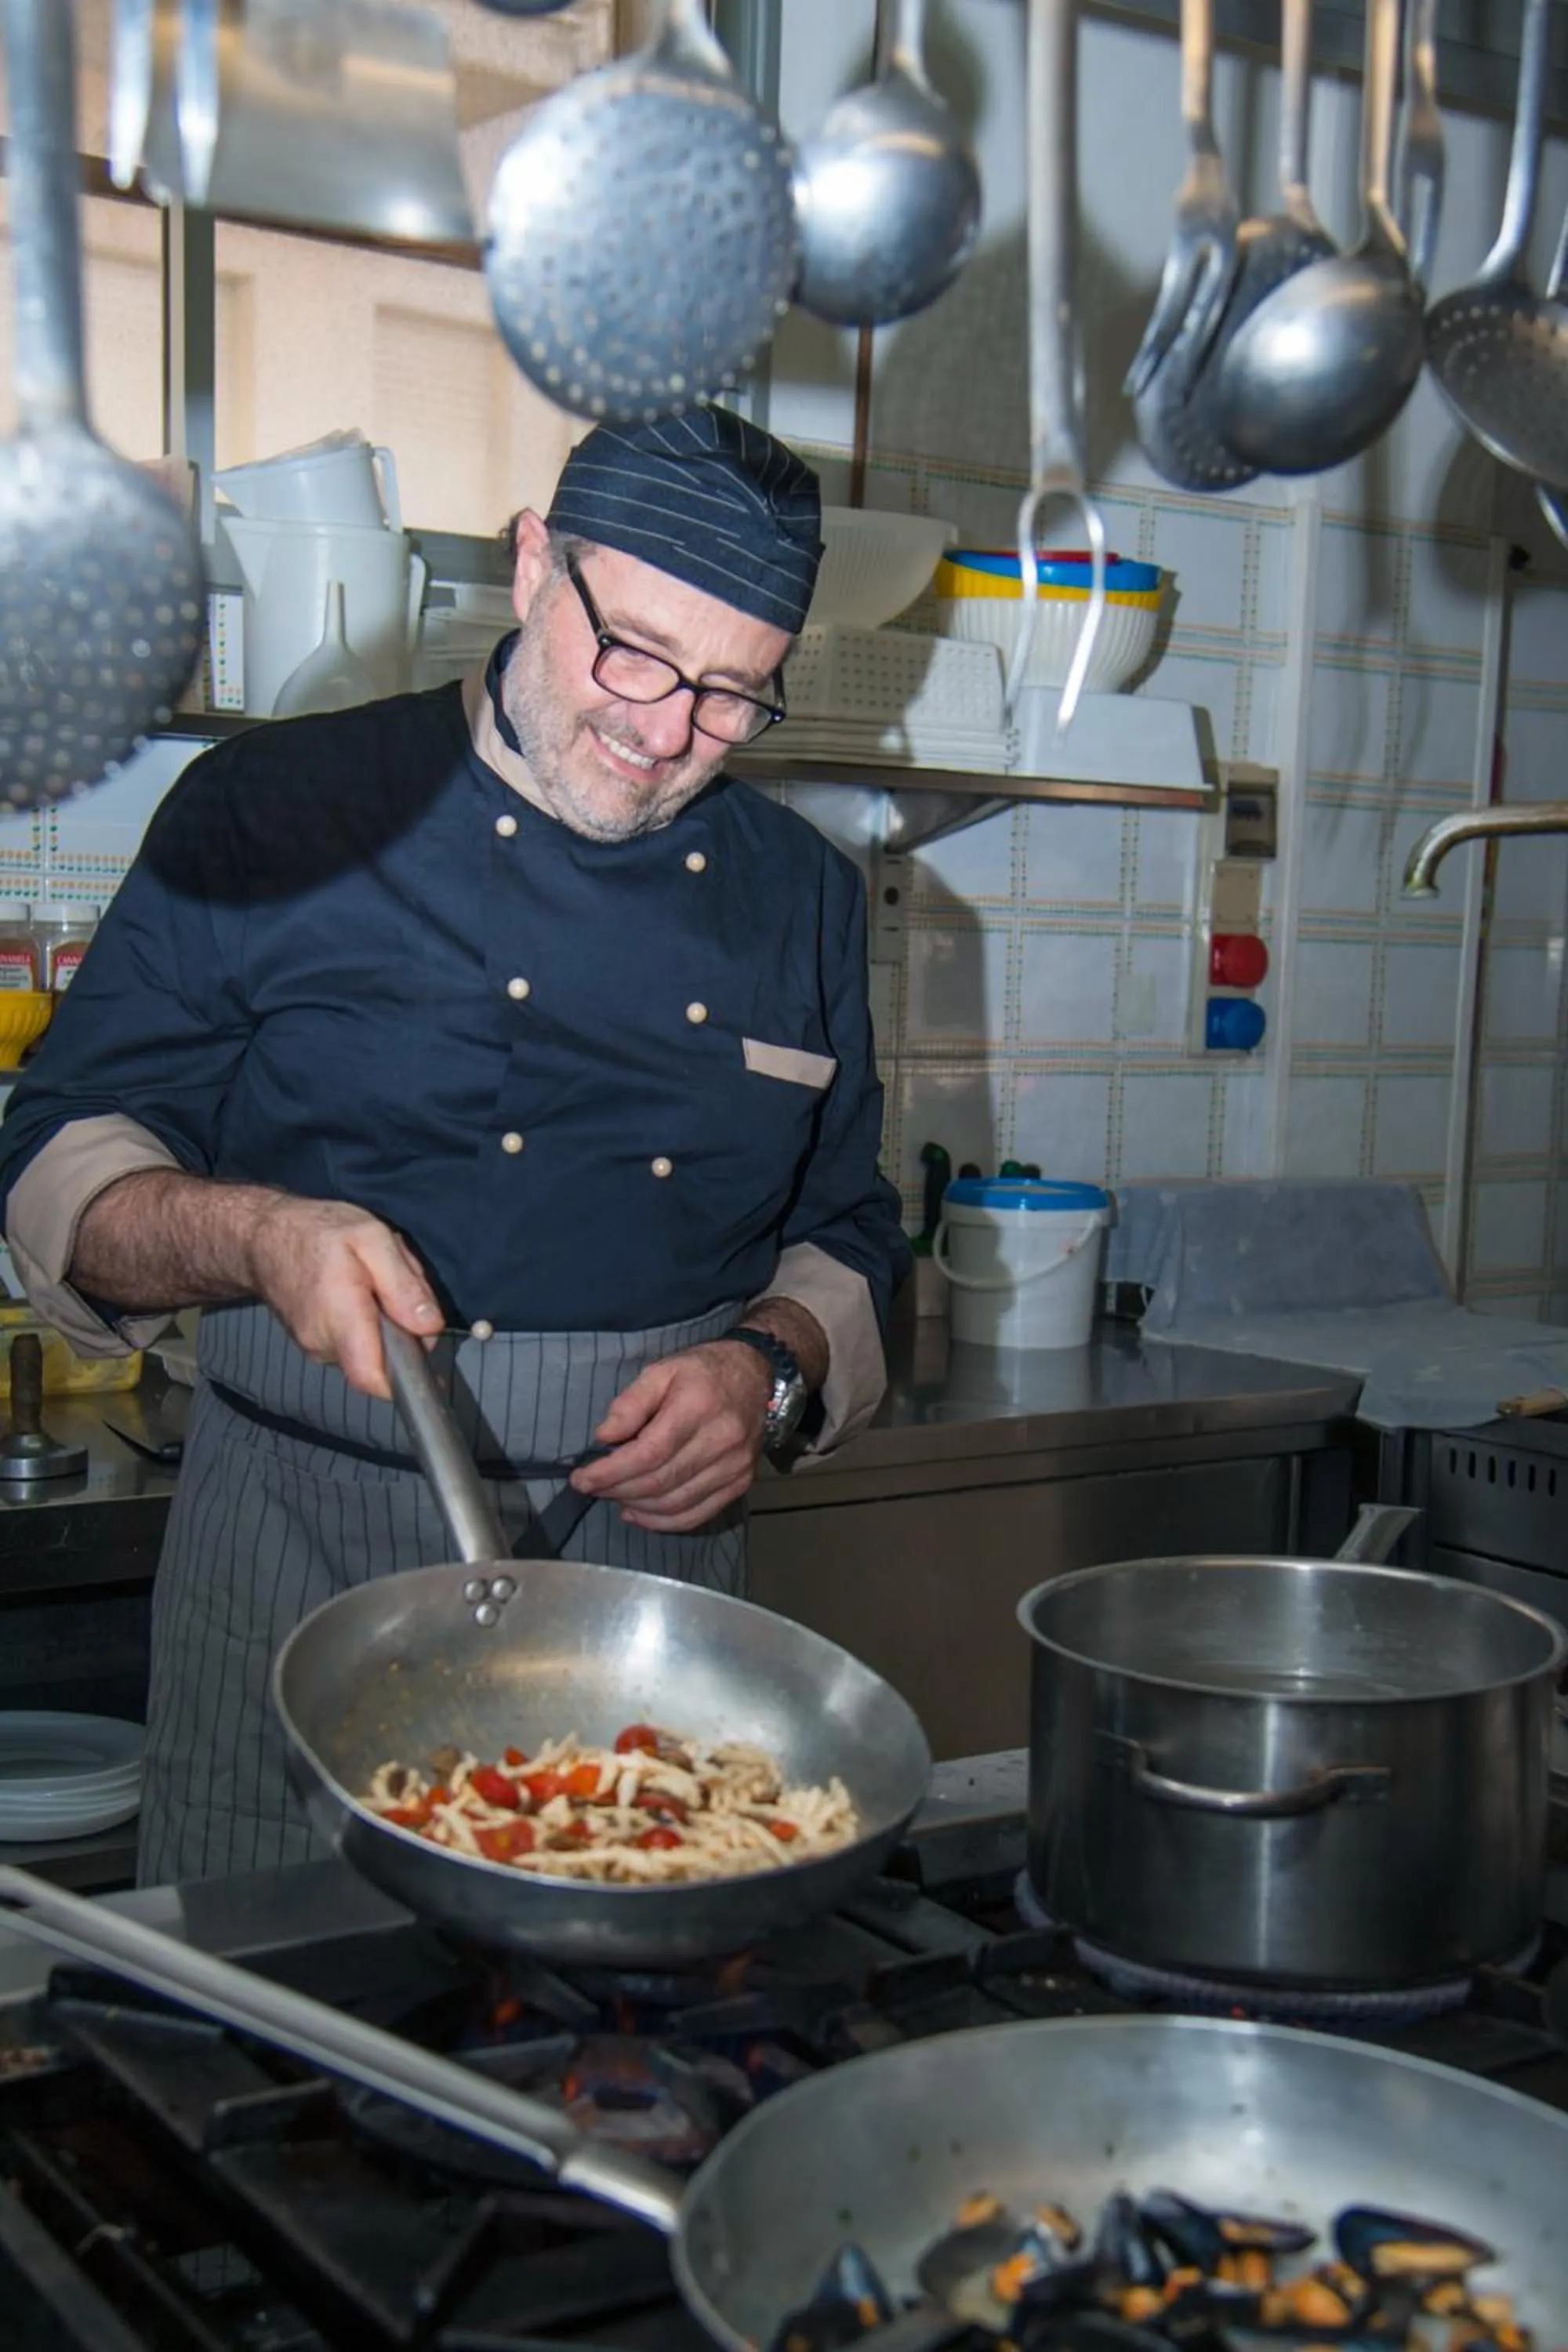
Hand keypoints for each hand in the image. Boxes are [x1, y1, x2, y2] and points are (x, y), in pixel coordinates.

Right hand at [246, 1196, 440, 1397]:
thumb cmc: (316, 1232)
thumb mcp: (372, 1238)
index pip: (373, 1379)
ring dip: (385, 1324)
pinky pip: (355, 1345)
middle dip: (403, 1331)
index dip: (406, 1378)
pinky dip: (367, 1324)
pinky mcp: (313, 1347)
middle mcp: (325, 1345)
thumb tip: (430, 1328)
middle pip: (383, 1361)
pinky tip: (357, 1291)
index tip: (423, 1350)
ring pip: (371, 1351)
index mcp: (342, 1319)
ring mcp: (316, 1350)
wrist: (260, 1239)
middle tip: (395, 1286)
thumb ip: (403, 1284)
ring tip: (372, 1282)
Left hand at [569, 1340, 771, 1533]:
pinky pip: (697, 1515)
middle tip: (592, 1488)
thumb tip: (604, 1438)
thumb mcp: (661, 1371)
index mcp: (697, 1407)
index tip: (581, 1478)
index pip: (648, 1453)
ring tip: (612, 1497)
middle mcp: (720, 1441)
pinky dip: (663, 1522)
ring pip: (676, 1504)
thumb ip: (630, 1403)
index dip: (611, 1472)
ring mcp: (734, 1467)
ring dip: (637, 1507)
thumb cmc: (702, 1371)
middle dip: (617, 1490)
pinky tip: (639, 1513)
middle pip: (660, 1482)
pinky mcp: (741, 1483)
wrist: (757, 1375)